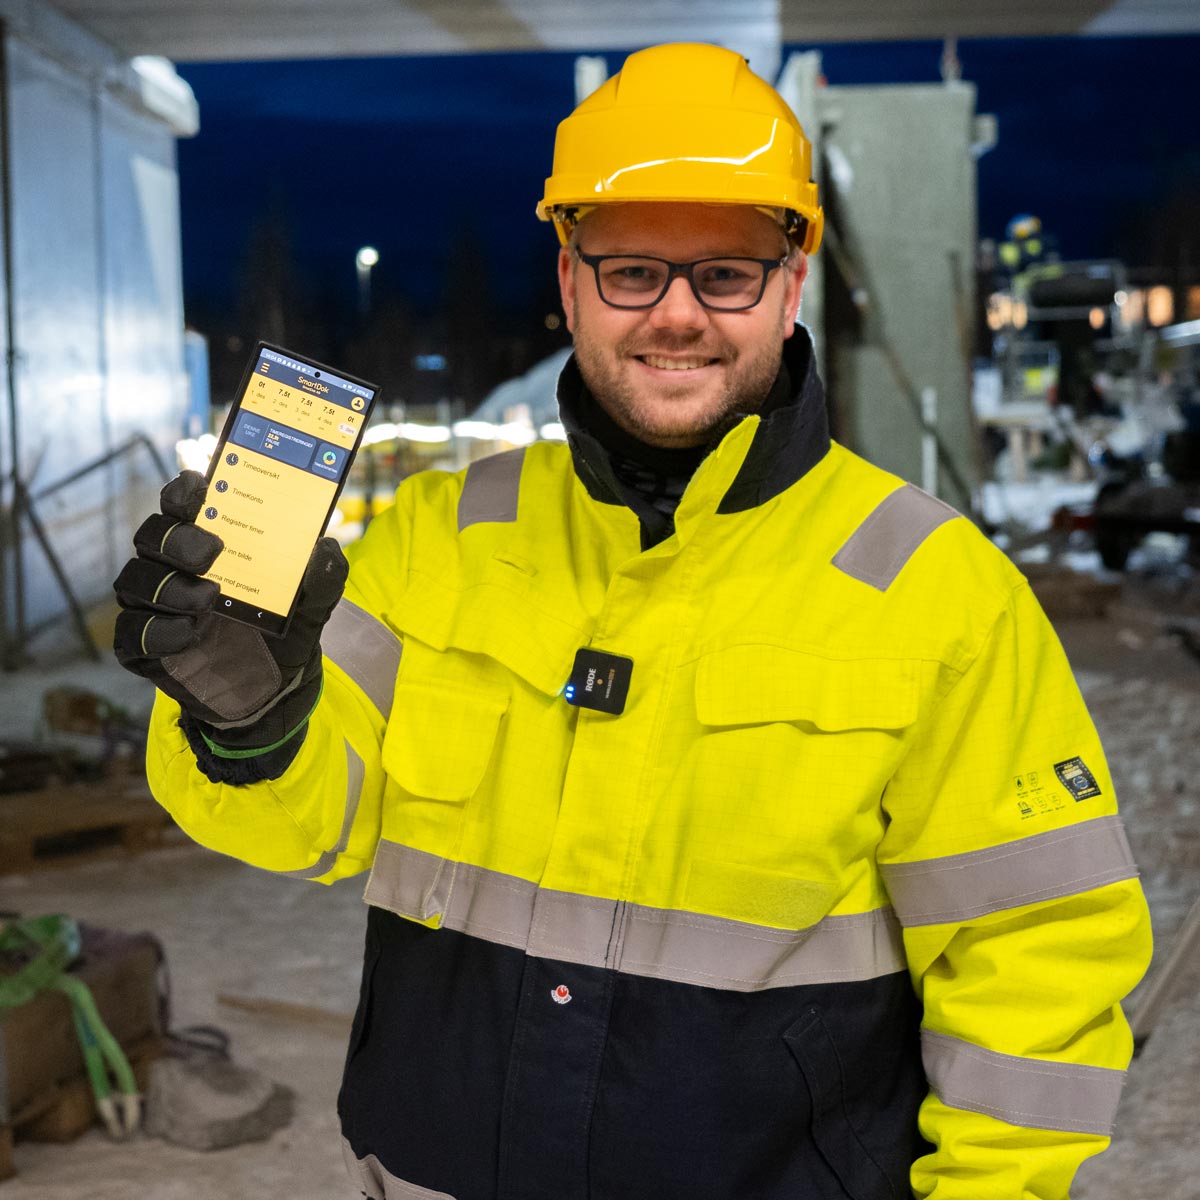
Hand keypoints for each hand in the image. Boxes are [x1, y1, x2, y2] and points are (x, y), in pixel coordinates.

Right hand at [113, 471, 346, 764]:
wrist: (274, 692)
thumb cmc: (283, 634)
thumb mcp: (312, 607)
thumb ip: (323, 579)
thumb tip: (326, 548)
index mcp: (205, 545)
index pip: (180, 506)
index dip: (183, 493)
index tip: (200, 487)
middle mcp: (172, 569)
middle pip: (151, 536)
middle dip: (177, 539)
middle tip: (213, 551)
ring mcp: (153, 607)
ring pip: (134, 579)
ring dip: (169, 586)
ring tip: (209, 599)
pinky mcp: (142, 647)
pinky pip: (131, 632)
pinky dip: (158, 630)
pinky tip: (190, 634)